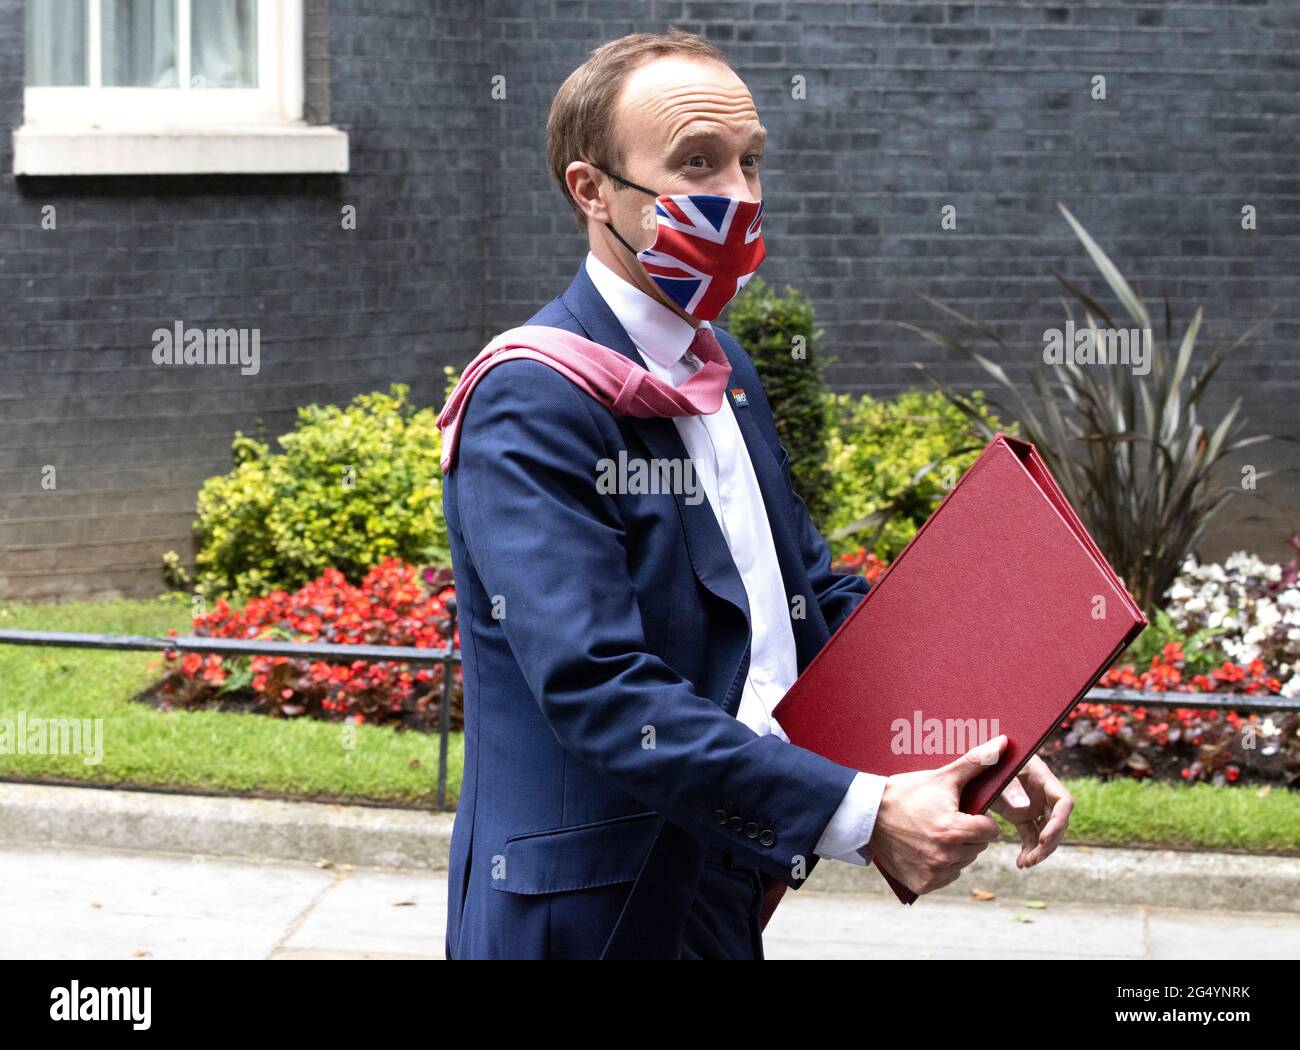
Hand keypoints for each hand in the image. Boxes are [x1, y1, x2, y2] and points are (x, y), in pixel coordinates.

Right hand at [860, 735, 1005, 895]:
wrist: (868, 814)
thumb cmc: (906, 792)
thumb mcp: (942, 777)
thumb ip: (976, 762)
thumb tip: (1004, 742)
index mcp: (953, 830)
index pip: (991, 831)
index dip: (979, 818)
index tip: (960, 811)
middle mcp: (945, 856)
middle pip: (978, 847)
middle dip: (967, 834)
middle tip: (943, 819)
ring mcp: (933, 873)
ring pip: (963, 862)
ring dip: (954, 850)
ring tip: (931, 833)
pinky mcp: (922, 884)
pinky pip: (946, 876)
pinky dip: (939, 865)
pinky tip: (924, 849)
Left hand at [989, 754, 1073, 868]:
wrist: (968, 766)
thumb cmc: (982, 763)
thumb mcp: (992, 771)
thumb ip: (1006, 784)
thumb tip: (1023, 807)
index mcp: (1039, 775)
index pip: (1063, 801)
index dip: (1058, 821)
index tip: (1043, 839)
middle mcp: (1042, 791)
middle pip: (1058, 821)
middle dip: (1049, 842)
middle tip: (1034, 859)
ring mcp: (1033, 803)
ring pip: (1046, 831)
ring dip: (1040, 850)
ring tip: (1025, 863)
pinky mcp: (1023, 814)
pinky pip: (1032, 835)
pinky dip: (1029, 849)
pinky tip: (1021, 862)